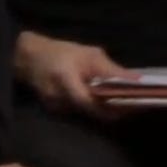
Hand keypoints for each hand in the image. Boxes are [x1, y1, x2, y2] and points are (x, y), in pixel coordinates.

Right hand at [13, 31, 137, 119]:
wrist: (29, 58)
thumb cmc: (61, 52)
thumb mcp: (88, 54)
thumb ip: (111, 70)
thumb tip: (138, 80)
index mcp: (66, 80)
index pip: (92, 102)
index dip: (115, 106)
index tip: (136, 104)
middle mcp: (60, 98)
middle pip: (94, 113)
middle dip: (116, 110)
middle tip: (136, 105)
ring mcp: (57, 107)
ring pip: (89, 114)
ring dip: (107, 109)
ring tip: (125, 101)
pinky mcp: (57, 112)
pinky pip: (82, 112)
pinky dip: (95, 107)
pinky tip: (106, 100)